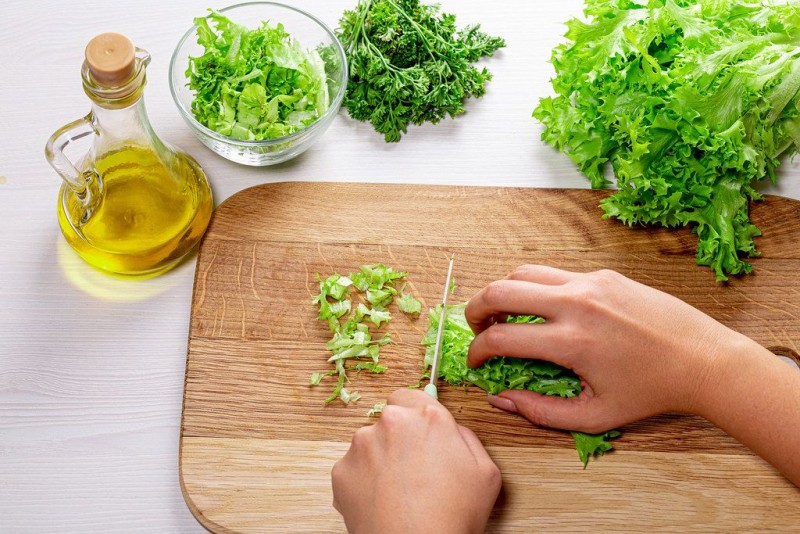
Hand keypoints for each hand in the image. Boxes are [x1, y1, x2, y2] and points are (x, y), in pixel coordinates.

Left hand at [331, 388, 500, 533]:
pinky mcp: (342, 470)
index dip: (416, 416)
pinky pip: (354, 467)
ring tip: (398, 490)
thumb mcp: (486, 472)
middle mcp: (391, 422)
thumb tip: (451, 429)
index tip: (420, 433)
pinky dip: (364, 479)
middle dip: (399, 437)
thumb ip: (466, 438)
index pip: (411, 395)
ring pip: (370, 442)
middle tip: (414, 469)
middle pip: (390, 418)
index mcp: (427, 417)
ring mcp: (362, 445)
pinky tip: (382, 500)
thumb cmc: (452, 516)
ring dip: (381, 457)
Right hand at [464, 265, 759, 432]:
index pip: (501, 339)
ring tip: (502, 314)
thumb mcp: (594, 416)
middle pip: (500, 291)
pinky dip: (535, 288)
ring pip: (522, 273)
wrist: (702, 359)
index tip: (475, 363)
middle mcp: (576, 304)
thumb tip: (500, 398)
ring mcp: (589, 283)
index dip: (476, 352)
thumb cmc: (650, 392)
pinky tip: (542, 308)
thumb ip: (539, 412)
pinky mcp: (603, 273)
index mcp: (572, 342)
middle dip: (474, 310)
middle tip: (475, 329)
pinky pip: (553, 273)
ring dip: (502, 293)